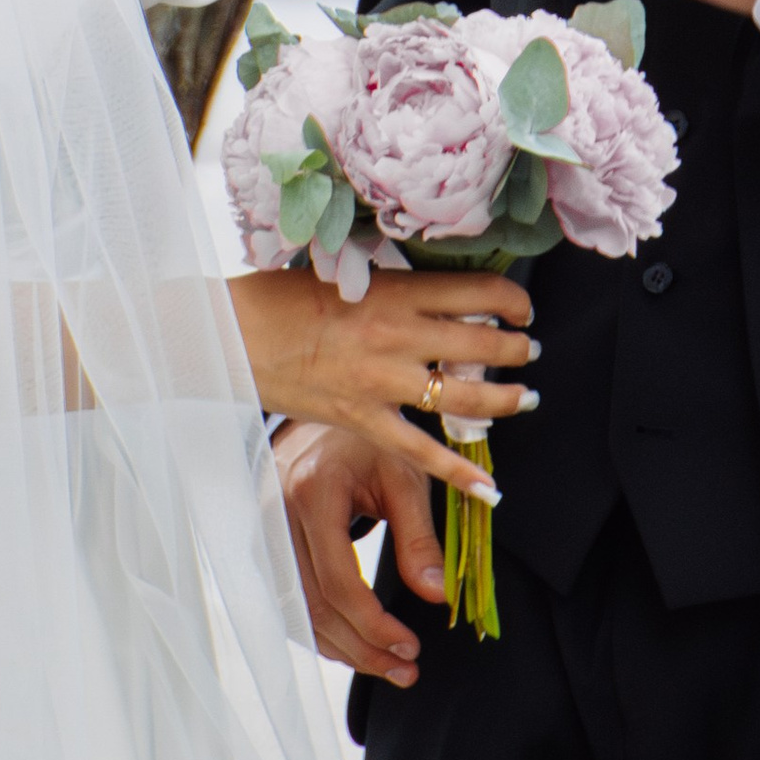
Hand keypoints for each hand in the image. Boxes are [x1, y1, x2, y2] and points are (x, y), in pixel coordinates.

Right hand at [227, 264, 533, 511]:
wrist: (229, 334)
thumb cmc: (279, 297)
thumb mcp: (345, 273)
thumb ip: (392, 287)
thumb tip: (435, 294)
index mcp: (395, 290)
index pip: (478, 291)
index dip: (513, 300)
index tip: (521, 308)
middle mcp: (397, 335)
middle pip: (482, 344)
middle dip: (517, 349)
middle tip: (529, 351)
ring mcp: (382, 382)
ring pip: (465, 397)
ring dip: (506, 399)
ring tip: (525, 397)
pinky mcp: (361, 420)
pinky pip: (421, 451)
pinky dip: (460, 472)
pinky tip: (490, 486)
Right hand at [274, 422, 444, 684]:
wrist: (326, 417)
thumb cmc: (369, 443)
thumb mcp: (405, 476)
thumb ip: (420, 536)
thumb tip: (436, 595)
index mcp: (313, 491)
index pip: (338, 580)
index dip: (373, 623)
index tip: (410, 646)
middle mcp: (278, 515)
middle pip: (314, 605)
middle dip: (361, 647)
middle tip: (404, 668)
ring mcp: (264, 533)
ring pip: (297, 611)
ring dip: (342, 648)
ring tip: (388, 666)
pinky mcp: (265, 546)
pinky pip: (288, 601)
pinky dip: (320, 631)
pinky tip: (354, 646)